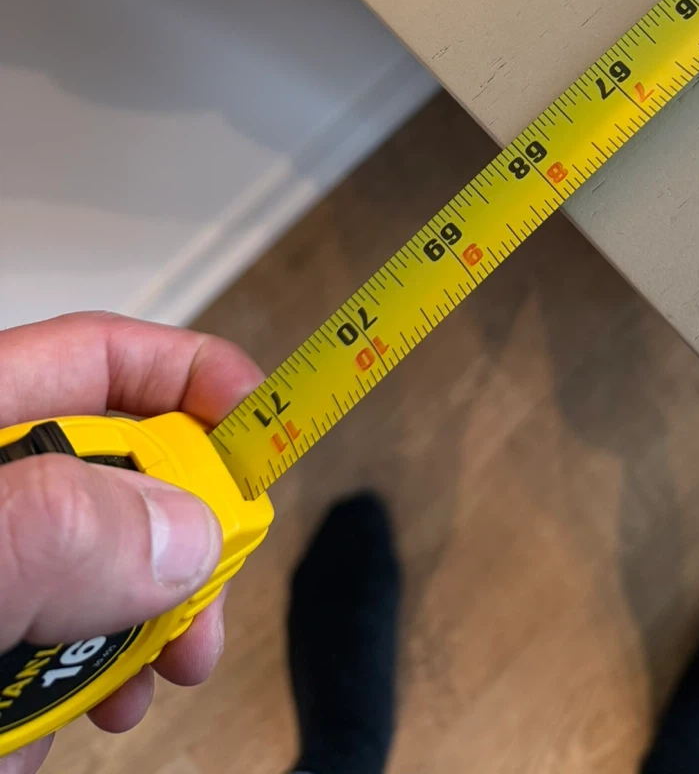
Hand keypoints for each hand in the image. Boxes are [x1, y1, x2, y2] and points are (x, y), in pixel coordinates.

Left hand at [0, 312, 262, 773]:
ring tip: (132, 687)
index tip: (266, 425)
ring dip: (130, 636)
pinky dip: (69, 690)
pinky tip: (49, 727)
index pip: (100, 356)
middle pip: (118, 475)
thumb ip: (56, 532)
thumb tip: (183, 534)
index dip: (194, 376)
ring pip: (94, 577)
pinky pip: (48, 651)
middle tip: (209, 600)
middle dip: (179, 543)